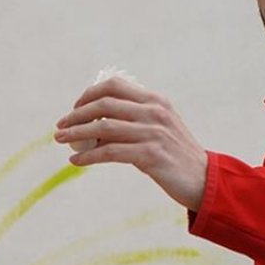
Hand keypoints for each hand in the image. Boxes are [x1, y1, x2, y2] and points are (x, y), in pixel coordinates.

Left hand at [54, 77, 207, 210]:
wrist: (203, 179)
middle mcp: (154, 112)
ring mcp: (153, 132)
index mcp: (155, 100)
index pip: (114, 86)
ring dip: (76, 133)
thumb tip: (93, 126)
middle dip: (76, 114)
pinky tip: (76, 160)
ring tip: (60, 140)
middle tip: (60, 126)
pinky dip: (88, 156)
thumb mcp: (159, 128)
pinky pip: (110, 152)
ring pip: (103, 128)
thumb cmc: (176, 155)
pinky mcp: (150, 155)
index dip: (89, 94)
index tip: (75, 108)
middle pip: (104, 104)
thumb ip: (133, 121)